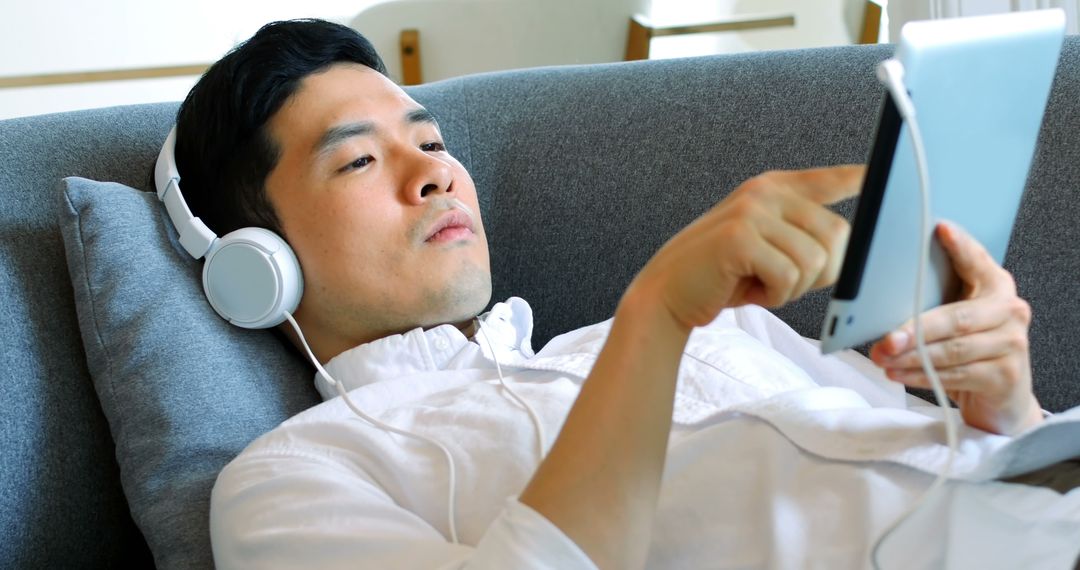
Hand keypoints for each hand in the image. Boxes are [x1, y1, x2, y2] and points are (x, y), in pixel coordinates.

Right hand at [627, 165, 862, 330]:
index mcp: (773, 188)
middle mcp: (764, 192)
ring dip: (794, 288)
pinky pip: (789, 276)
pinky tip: (749, 291)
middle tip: (784, 282)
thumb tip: (846, 246)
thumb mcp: (762, 243)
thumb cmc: (720, 274)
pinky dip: (775, 296)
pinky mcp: (739, 238)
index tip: (881, 170)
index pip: (828, 180)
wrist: (667, 292)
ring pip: (815, 260)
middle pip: (837, 233)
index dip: (858, 177)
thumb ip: (798, 232)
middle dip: (823, 272)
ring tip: (760, 284)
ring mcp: (751, 212)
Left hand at [869, 221, 1042, 435]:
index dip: (960, 246)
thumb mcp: (956, 317)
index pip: (977, 261)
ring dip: (912, 356)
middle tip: (885, 339)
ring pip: (952, 350)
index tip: (940, 228)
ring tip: (883, 358)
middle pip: (957, 318)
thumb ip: (934, 300)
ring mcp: (1012, 344)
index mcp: (997, 286)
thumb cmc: (969, 350)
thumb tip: (881, 297)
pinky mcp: (1005, 376)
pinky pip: (956, 374)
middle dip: (915, 329)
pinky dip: (921, 375)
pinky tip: (899, 374)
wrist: (1001, 398)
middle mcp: (1011, 311)